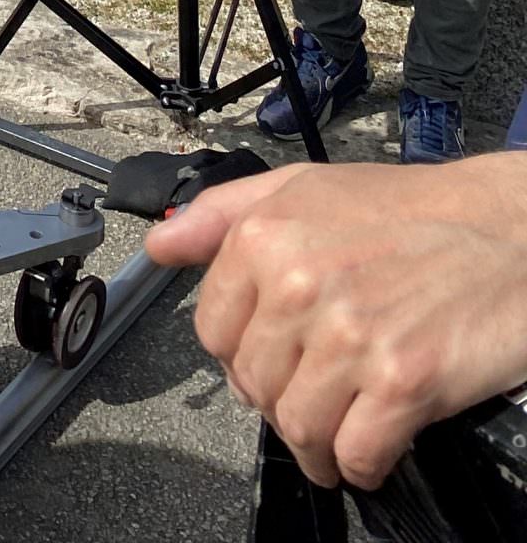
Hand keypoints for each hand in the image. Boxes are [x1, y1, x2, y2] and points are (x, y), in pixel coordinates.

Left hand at [146, 157, 526, 489]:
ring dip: (317, 443)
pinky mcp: (402, 383)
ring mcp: (351, 336)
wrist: (506, 232)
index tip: (269, 356)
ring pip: (297, 427)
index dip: (239, 352)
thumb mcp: (303, 188)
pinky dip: (362, 464)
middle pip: (253, 385)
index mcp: (266, 236)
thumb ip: (221, 215)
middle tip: (313, 393)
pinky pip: (355, 455)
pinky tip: (375, 444)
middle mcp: (300, 284)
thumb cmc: (411, 212)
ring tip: (340, 427)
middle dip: (279, 399)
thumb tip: (161, 245)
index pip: (211, 331)